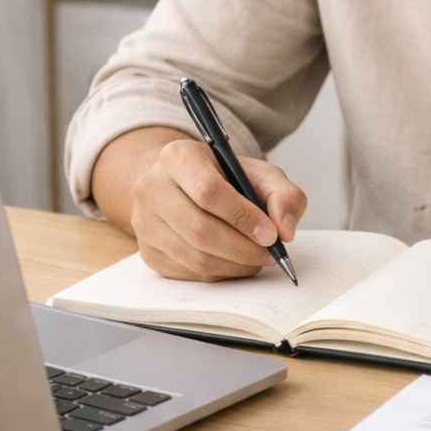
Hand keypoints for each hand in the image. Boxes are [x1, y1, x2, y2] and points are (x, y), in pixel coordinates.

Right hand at [131, 137, 307, 280]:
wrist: (183, 185)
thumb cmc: (224, 178)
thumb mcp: (259, 173)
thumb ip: (283, 194)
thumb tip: (285, 229)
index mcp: (178, 157)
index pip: (208, 191)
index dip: (243, 217)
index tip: (270, 234)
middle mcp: (152, 187)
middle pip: (199, 229)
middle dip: (242, 248)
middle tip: (269, 253)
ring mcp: (144, 222)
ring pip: (194, 257)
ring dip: (234, 264)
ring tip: (257, 258)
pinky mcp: (148, 251)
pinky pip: (188, 272)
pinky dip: (220, 273)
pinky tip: (235, 262)